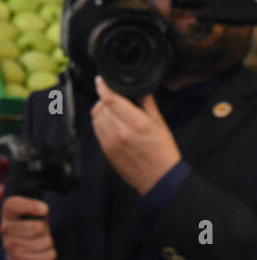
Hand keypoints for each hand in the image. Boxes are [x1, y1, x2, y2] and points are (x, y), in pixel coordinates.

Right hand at [0, 195, 56, 259]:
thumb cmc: (29, 232)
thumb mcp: (30, 216)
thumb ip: (35, 208)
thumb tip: (43, 210)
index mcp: (7, 214)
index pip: (14, 204)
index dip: (32, 205)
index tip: (45, 209)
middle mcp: (5, 230)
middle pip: (39, 227)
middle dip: (45, 231)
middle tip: (38, 234)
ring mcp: (11, 247)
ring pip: (46, 242)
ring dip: (48, 244)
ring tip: (38, 245)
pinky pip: (50, 255)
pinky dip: (50, 255)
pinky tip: (39, 255)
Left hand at [91, 75, 182, 194]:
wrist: (159, 178)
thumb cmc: (163, 152)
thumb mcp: (160, 124)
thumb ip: (147, 104)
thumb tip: (139, 89)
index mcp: (136, 123)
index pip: (111, 99)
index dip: (103, 87)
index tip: (100, 80)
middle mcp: (121, 131)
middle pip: (101, 106)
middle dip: (104, 98)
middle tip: (112, 96)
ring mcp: (111, 141)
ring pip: (96, 117)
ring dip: (101, 109)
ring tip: (112, 109)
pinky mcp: (106, 149)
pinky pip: (96, 129)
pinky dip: (100, 121)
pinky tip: (110, 121)